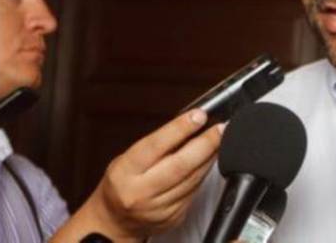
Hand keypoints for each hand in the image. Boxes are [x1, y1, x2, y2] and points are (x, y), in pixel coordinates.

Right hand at [51, 110, 222, 241]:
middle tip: (220, 128)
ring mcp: (158, 208)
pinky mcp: (173, 217)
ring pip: (193, 179)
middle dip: (206, 144)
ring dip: (210, 157)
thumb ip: (157, 144)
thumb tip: (191, 123)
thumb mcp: (129, 158)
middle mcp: (141, 192)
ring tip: (219, 141)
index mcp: (125, 172)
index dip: (180, 128)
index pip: (156, 146)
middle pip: (181, 165)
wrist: (115, 221)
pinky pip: (195, 191)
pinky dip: (204, 174)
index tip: (199, 115)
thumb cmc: (123, 182)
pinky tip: (208, 161)